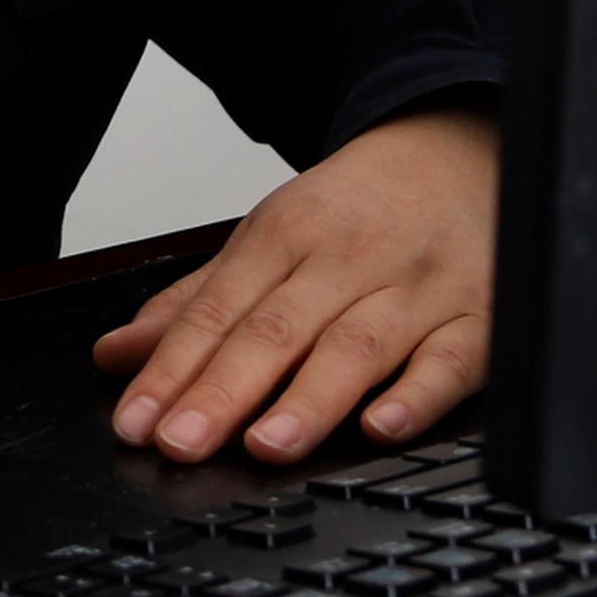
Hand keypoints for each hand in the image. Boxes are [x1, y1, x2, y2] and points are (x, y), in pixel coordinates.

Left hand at [90, 101, 496, 465]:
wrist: (460, 150)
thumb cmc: (359, 209)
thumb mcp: (272, 236)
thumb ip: (197, 304)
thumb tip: (118, 356)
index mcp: (287, 233)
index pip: (218, 310)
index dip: (173, 369)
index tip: (137, 421)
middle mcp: (348, 258)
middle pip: (277, 329)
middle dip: (224, 390)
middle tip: (180, 442)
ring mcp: (416, 287)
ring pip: (357, 346)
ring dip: (310, 399)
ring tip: (265, 445)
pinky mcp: (477, 317)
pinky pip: (450, 360)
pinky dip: (417, 395)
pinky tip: (382, 427)